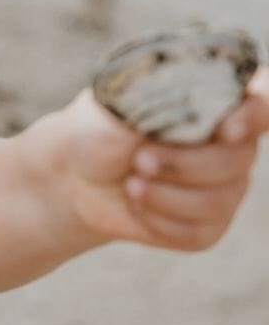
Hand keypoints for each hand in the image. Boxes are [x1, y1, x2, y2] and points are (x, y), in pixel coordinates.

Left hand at [30, 66, 268, 251]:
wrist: (74, 175)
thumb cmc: (98, 128)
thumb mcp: (118, 103)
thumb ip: (159, 96)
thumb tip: (188, 93)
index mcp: (213, 102)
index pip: (264, 100)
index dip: (256, 115)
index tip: (227, 129)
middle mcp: (230, 144)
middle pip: (239, 159)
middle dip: (182, 163)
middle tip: (139, 159)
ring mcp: (224, 187)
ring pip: (219, 200)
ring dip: (165, 194)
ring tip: (130, 181)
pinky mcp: (207, 225)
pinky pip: (199, 231)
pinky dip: (158, 219)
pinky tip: (135, 202)